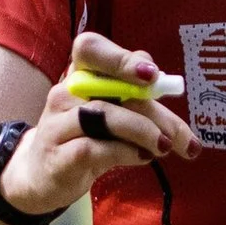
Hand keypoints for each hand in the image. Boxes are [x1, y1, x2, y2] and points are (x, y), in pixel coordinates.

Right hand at [0, 31, 199, 218]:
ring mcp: (57, 124)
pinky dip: (126, 152)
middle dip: (156, 113)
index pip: (89, 48)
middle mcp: (64, 93)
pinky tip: (142, 158)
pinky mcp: (58, 157)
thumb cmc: (83, 137)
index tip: (152, 76)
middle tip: (183, 138)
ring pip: (104, 116)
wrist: (42, 176)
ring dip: (143, 131)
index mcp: (78, 74)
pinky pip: (95, 148)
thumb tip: (168, 84)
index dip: (121, 58)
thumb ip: (136, 96)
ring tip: (164, 147)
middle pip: (112, 90)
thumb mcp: (110, 113)